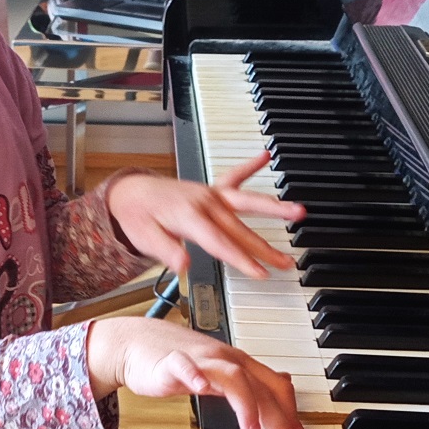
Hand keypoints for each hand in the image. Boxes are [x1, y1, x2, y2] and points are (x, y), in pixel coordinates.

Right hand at [88, 316, 308, 428]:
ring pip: (233, 376)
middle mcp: (225, 359)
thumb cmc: (177, 362)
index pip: (275, 387)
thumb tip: (280, 395)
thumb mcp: (220, 374)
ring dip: (247, 404)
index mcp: (238, 364)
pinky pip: (184, 366)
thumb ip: (248, 386)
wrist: (135, 343)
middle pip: (261, 386)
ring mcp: (200, 359)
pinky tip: (199, 388)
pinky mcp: (171, 361)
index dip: (292, 414)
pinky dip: (194, 375)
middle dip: (280, 417)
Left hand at [106, 153, 303, 279]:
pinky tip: (265, 156)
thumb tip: (184, 265)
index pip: (220, 243)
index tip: (260, 273)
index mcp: (189, 216)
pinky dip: (250, 165)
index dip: (241, 259)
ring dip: (273, 207)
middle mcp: (204, 202)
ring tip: (298, 211)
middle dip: (264, 247)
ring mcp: (210, 194)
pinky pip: (234, 176)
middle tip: (286, 262)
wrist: (130, 193)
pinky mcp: (212, 189)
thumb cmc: (138, 217)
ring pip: (247, 202)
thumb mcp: (144, 238)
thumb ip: (166, 251)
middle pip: (240, 229)